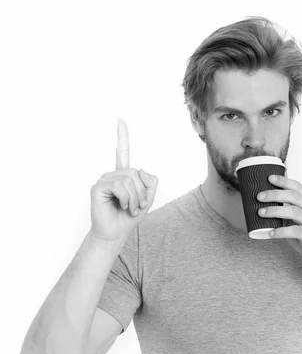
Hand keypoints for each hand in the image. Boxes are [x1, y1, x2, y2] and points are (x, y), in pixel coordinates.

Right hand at [90, 119, 157, 242]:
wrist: (115, 233)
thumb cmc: (128, 217)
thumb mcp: (147, 199)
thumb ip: (150, 183)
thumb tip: (139, 170)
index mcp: (124, 175)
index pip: (123, 153)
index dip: (122, 137)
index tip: (120, 120)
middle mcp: (113, 175)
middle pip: (136, 173)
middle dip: (142, 193)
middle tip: (137, 207)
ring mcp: (104, 180)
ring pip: (129, 179)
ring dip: (134, 198)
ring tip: (128, 208)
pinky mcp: (98, 187)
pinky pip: (119, 186)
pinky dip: (125, 198)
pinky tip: (120, 205)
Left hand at [257, 174, 301, 275]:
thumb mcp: (298, 221)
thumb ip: (287, 212)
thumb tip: (265, 205)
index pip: (298, 187)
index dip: (284, 181)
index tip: (269, 178)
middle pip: (294, 196)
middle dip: (275, 194)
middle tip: (259, 196)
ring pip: (294, 211)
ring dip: (275, 211)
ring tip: (260, 212)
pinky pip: (295, 231)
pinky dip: (281, 231)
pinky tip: (271, 233)